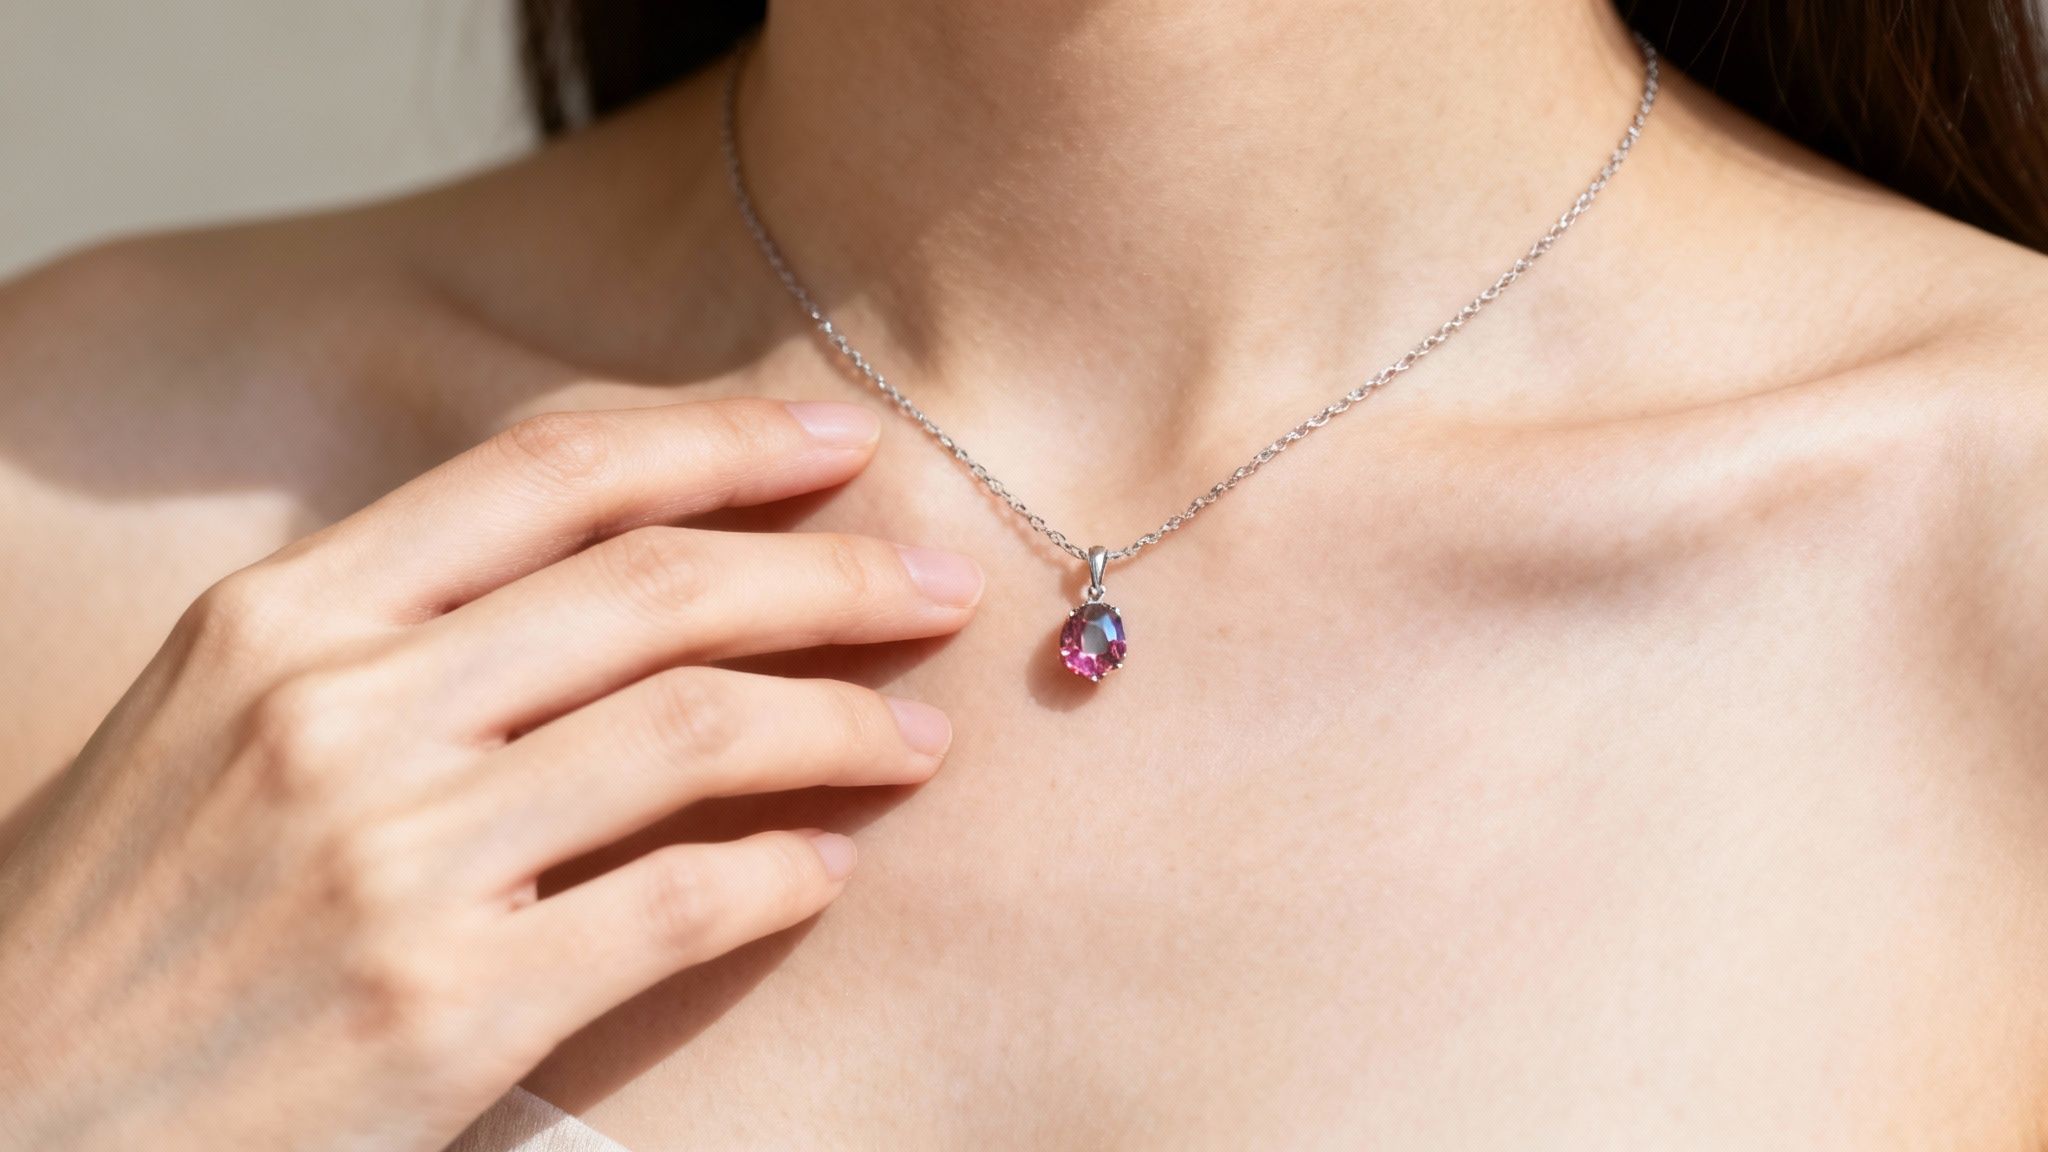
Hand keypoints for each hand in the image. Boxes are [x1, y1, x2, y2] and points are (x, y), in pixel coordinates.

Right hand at [0, 397, 978, 1150]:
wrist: (15, 1125)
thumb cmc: (127, 920)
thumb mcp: (218, 721)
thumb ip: (392, 632)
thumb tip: (611, 567)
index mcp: (285, 619)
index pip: (548, 475)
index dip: (719, 442)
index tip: (840, 442)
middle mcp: (340, 714)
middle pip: (656, 590)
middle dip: (832, 574)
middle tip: (943, 581)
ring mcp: (395, 862)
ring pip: (695, 730)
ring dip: (843, 721)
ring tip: (921, 734)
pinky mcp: (448, 1010)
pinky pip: (683, 902)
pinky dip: (785, 872)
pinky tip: (830, 864)